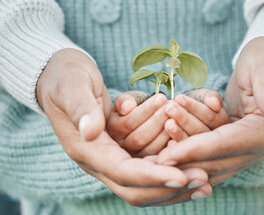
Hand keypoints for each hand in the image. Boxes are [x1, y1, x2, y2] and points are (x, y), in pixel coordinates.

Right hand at [36, 49, 210, 205]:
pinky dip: (168, 171)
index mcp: (86, 149)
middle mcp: (97, 160)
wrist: (58, 75)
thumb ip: (81, 109)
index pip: (123, 172)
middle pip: (135, 187)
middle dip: (169, 187)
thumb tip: (91, 132)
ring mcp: (108, 158)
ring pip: (143, 184)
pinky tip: (191, 169)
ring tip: (205, 179)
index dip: (152, 176)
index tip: (181, 176)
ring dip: (173, 184)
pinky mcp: (119, 151)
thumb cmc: (65, 75)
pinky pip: (146, 169)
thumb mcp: (72, 85)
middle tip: (203, 180)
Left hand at [156, 37, 263, 187]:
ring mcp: (246, 148)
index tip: (165, 157)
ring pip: (207, 157)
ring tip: (163, 122)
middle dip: (182, 154)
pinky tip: (167, 135)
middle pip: (214, 160)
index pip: (225, 145)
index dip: (194, 150)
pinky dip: (187, 144)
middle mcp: (257, 147)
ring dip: (182, 145)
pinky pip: (207, 150)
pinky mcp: (233, 143)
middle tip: (151, 154)